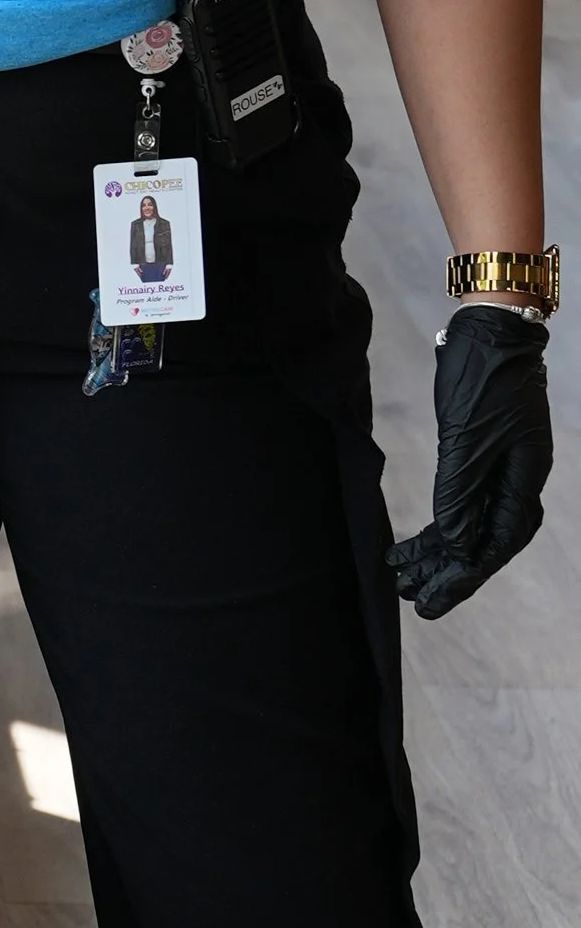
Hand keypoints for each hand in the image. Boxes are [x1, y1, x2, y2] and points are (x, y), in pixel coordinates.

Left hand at [389, 305, 552, 618]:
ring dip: (436, 552)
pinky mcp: (482, 452)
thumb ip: (460, 493)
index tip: (431, 601)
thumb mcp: (465, 438)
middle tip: (413, 601)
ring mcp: (501, 465)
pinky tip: (412, 542)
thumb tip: (455, 546)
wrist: (491, 326)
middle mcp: (517, 478)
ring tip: (402, 577)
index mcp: (525, 478)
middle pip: (483, 541)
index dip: (464, 575)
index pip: (497, 543)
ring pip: (469, 523)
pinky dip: (436, 522)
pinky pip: (461, 500)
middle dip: (448, 572)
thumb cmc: (483, 376)